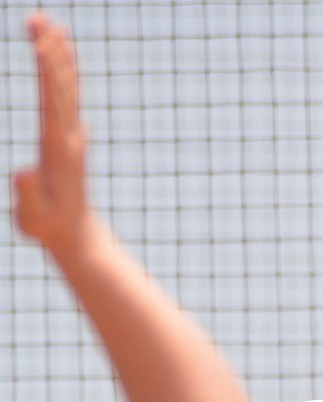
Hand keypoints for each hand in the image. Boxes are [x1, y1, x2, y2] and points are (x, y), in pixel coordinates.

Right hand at [14, 15, 90, 257]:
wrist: (75, 236)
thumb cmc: (49, 228)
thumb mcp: (34, 218)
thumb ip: (28, 196)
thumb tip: (23, 173)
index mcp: (59, 151)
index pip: (53, 105)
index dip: (48, 76)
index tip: (42, 46)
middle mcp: (70, 137)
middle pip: (61, 87)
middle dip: (50, 52)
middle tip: (38, 17)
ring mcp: (74, 135)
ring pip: (67, 87)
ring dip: (57, 53)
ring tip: (47, 21)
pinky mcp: (72, 136)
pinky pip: (68, 96)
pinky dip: (63, 70)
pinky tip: (59, 49)